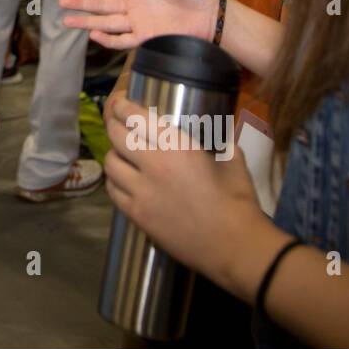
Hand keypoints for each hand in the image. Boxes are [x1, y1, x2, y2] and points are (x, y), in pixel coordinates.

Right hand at [59, 0, 217, 49]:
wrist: (211, 14)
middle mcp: (133, 6)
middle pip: (101, 5)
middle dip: (81, 4)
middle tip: (61, 3)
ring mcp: (138, 23)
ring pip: (106, 23)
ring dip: (87, 22)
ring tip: (67, 21)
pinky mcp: (145, 38)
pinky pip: (121, 40)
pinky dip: (107, 39)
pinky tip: (94, 34)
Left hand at [102, 91, 264, 286]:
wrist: (234, 246)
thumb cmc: (238, 201)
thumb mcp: (233, 160)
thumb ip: (220, 142)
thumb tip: (217, 134)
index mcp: (177, 146)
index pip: (136, 117)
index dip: (121, 106)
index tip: (119, 102)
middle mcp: (153, 164)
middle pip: (116, 136)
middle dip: (113, 124)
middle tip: (115, 122)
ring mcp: (141, 192)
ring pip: (110, 164)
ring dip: (113, 154)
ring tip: (120, 153)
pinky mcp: (137, 215)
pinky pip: (113, 192)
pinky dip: (114, 182)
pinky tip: (121, 181)